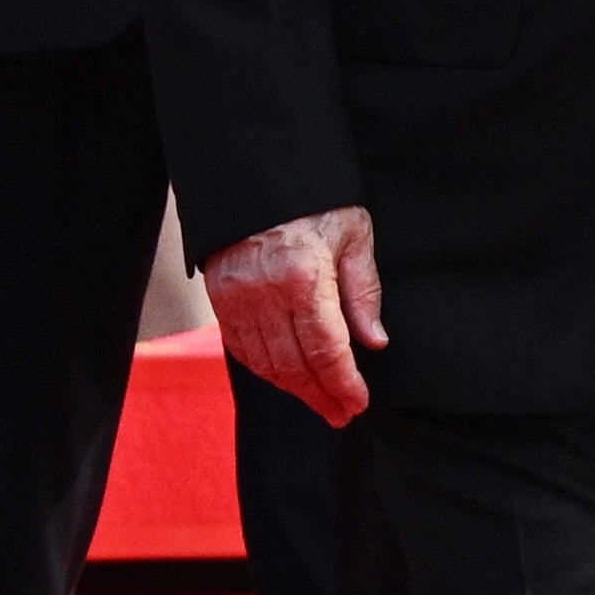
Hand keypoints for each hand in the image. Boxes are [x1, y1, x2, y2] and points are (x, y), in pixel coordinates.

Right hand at [207, 207, 386, 427]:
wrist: (257, 178)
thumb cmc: (316, 203)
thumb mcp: (355, 236)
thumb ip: (364, 291)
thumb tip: (374, 342)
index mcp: (303, 278)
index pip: (326, 349)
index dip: (342, 383)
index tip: (357, 405)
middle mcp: (264, 294)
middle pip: (294, 364)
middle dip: (320, 395)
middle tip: (343, 415)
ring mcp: (236, 299)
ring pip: (265, 362)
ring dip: (294, 389)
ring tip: (321, 403)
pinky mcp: (219, 299)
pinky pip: (242, 348)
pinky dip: (265, 370)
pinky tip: (287, 380)